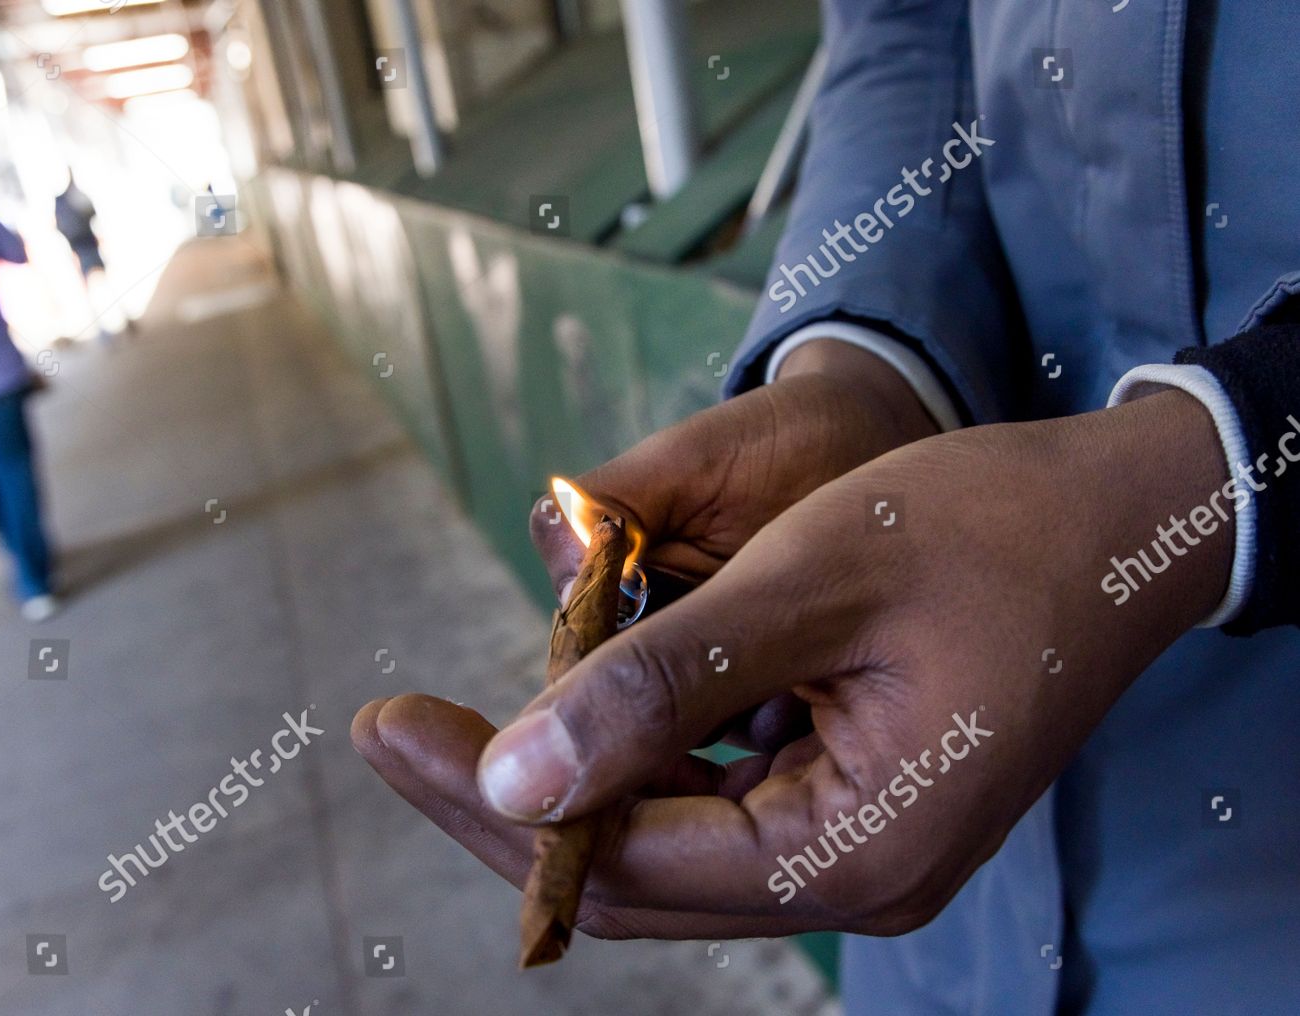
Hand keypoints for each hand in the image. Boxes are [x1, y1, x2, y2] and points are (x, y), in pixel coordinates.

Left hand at [353, 389, 1231, 938]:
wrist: (1115, 521)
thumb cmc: (982, 529)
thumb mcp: (809, 581)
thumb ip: (659, 684)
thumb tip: (514, 777)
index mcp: (849, 853)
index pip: (621, 861)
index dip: (491, 802)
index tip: (391, 733)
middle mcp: (849, 880)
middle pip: (630, 873)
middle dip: (504, 803)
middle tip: (398, 735)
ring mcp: (851, 850)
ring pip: (662, 842)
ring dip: (564, 781)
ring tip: (460, 723)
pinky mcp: (848, 805)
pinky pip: (710, 804)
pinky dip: (633, 756)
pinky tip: (576, 702)